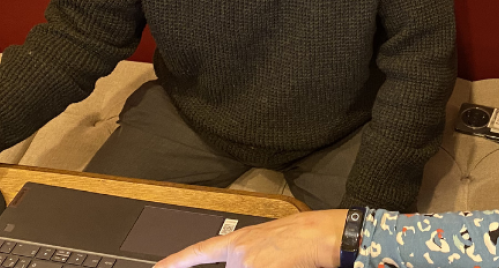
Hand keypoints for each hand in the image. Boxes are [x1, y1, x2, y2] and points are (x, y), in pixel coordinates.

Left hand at [155, 209, 347, 267]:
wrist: (323, 235)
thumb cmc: (305, 236)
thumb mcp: (269, 242)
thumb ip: (250, 255)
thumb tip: (246, 263)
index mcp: (239, 240)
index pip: (199, 252)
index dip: (176, 262)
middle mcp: (237, 253)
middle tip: (271, 260)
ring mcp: (245, 264)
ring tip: (283, 260)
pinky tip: (283, 264)